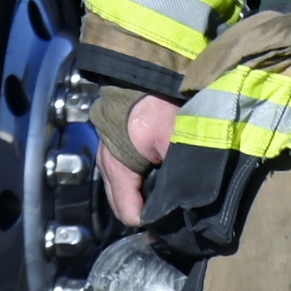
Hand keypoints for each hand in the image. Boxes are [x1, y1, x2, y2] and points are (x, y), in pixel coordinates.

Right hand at [100, 95, 177, 228]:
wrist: (145, 70)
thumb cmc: (159, 104)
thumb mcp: (175, 140)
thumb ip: (177, 176)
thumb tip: (183, 204)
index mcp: (117, 169)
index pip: (129, 214)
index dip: (152, 220)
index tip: (174, 218)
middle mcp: (106, 165)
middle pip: (122, 205)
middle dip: (144, 210)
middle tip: (171, 208)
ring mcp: (106, 153)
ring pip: (122, 189)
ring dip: (142, 194)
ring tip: (166, 190)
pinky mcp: (113, 143)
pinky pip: (123, 173)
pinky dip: (139, 178)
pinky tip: (158, 172)